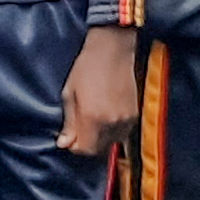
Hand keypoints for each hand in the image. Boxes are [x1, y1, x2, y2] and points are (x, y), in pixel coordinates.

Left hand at [57, 25, 140, 158]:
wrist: (112, 50)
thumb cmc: (86, 68)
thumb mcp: (69, 94)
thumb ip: (69, 122)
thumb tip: (64, 144)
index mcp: (93, 117)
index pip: (85, 149)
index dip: (75, 147)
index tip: (69, 138)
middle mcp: (112, 123)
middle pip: (98, 149)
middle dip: (87, 143)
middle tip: (79, 129)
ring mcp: (126, 120)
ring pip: (111, 142)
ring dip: (100, 138)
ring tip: (92, 120)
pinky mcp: (135, 114)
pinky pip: (121, 133)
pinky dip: (112, 131)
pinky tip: (105, 116)